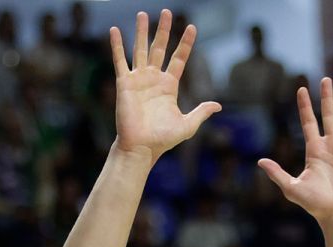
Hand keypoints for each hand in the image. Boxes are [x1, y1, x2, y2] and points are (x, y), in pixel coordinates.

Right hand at [110, 10, 219, 159]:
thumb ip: (201, 112)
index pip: (179, 58)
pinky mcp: (124, 83)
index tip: (192, 27)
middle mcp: (154, 79)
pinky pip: (120, 61)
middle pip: (159, 48)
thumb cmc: (162, 139)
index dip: (186, 43)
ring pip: (140, 49)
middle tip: (167, 12)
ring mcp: (138, 79)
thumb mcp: (187, 125)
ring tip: (142, 14)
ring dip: (141, 32)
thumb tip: (218, 106)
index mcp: (169, 86)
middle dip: (163, 30)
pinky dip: (116, 46)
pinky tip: (114, 30)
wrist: (141, 147)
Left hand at [259, 79, 332, 224]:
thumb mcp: (292, 187)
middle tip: (325, 79)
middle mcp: (330, 146)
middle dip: (326, 97)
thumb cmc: (315, 204)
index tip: (301, 89)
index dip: (305, 106)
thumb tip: (260, 161)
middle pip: (328, 115)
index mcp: (314, 150)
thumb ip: (277, 173)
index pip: (308, 122)